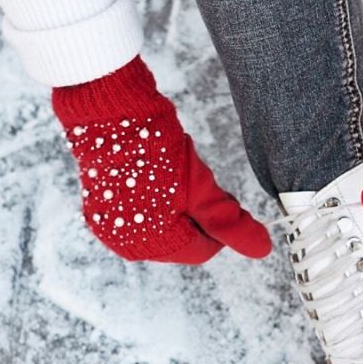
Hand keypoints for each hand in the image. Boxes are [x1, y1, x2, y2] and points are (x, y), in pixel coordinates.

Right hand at [53, 57, 271, 263]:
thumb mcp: (200, 187)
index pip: (202, 251)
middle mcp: (128, 244)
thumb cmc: (155, 148)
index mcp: (152, 244)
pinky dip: (152, 203)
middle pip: (181, 243)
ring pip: (161, 230)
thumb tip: (263, 249)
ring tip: (174, 178)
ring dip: (176, 210)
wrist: (109, 112)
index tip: (221, 198)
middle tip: (199, 184)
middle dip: (196, 218)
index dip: (219, 226)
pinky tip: (155, 179)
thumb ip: (229, 223)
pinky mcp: (99, 211)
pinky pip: (138, 217)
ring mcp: (110, 228)